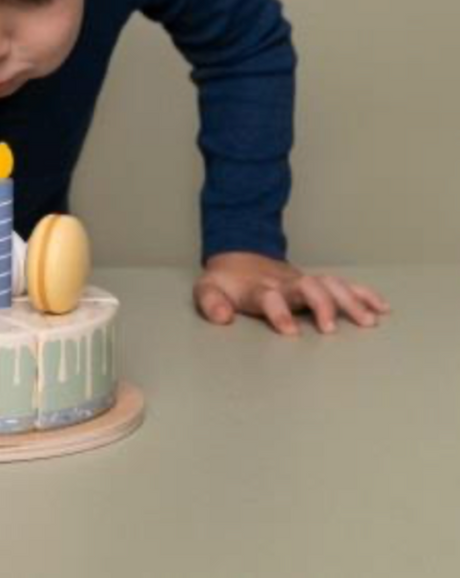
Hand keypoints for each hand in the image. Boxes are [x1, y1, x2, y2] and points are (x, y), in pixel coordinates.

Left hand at [193, 251, 390, 335]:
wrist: (240, 257)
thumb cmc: (226, 282)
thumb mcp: (207, 290)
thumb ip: (210, 303)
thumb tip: (222, 318)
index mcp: (258, 287)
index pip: (268, 296)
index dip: (278, 311)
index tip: (289, 331)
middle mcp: (285, 283)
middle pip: (307, 286)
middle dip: (321, 305)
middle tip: (330, 329)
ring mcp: (303, 281)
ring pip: (330, 284)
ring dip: (349, 301)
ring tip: (367, 322)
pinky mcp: (316, 283)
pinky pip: (344, 285)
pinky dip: (363, 294)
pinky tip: (381, 308)